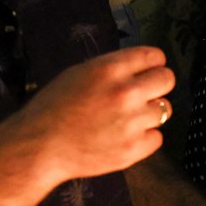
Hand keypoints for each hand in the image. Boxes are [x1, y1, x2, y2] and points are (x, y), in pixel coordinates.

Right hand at [10, 46, 174, 184]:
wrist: (37, 147)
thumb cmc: (53, 108)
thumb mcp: (80, 72)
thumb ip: (112, 68)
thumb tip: (140, 67)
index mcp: (111, 69)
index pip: (155, 56)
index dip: (153, 63)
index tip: (148, 70)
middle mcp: (126, 92)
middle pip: (167, 79)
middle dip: (157, 84)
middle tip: (144, 93)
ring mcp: (131, 122)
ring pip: (164, 110)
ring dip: (149, 113)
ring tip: (127, 119)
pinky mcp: (132, 149)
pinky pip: (157, 138)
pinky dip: (144, 139)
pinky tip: (124, 137)